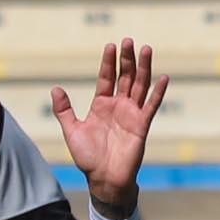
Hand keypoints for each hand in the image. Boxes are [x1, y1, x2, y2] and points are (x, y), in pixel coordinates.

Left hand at [50, 39, 165, 219]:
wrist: (103, 178)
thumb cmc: (88, 157)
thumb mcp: (72, 130)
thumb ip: (64, 110)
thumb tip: (55, 88)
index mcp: (101, 105)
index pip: (106, 77)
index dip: (108, 62)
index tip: (111, 45)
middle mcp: (118, 105)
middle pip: (125, 77)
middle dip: (127, 59)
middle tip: (128, 41)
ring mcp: (132, 114)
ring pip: (140, 85)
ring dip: (144, 68)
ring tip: (146, 49)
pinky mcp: (142, 125)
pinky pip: (152, 105)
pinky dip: (158, 92)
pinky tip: (164, 77)